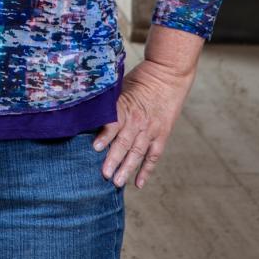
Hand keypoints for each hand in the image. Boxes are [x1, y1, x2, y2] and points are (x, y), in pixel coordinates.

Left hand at [94, 52, 196, 189]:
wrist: (168, 75)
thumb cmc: (141, 79)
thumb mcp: (121, 86)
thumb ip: (110, 103)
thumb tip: (89, 114)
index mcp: (127, 107)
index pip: (115, 124)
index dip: (105, 136)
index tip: (96, 147)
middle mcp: (139, 121)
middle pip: (125, 143)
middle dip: (114, 160)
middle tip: (104, 175)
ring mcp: (151, 130)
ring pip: (138, 153)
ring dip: (127, 168)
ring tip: (117, 183)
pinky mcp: (162, 134)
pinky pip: (153, 155)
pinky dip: (147, 170)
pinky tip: (138, 183)